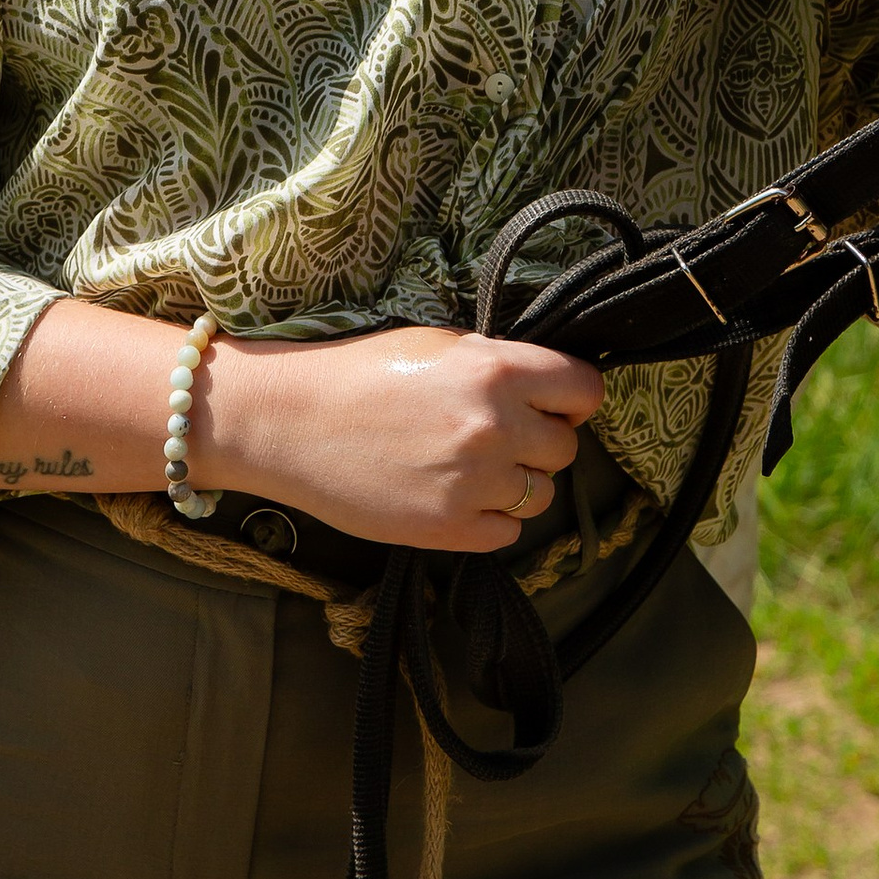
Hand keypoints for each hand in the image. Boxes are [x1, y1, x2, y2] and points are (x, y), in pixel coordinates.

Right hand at [192, 327, 602, 553]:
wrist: (293, 422)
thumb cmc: (362, 372)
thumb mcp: (438, 344)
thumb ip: (497, 363)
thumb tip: (544, 384)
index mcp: (496, 370)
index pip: (585, 390)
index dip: (573, 398)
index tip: (557, 404)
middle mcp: (495, 427)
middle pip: (566, 447)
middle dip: (541, 440)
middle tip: (501, 435)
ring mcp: (474, 484)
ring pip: (542, 495)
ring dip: (517, 483)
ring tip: (471, 467)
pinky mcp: (450, 530)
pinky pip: (508, 533)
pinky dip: (490, 519)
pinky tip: (455, 495)